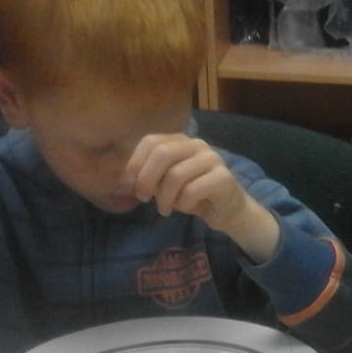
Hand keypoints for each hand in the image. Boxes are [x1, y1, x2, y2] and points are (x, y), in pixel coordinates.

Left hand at [124, 134, 279, 260]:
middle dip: (146, 179)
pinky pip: (192, 191)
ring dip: (164, 197)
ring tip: (164, 209)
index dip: (135, 163)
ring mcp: (212, 159)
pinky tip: (184, 208)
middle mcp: (197, 145)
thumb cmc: (194, 195)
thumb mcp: (166, 183)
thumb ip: (149, 176)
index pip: (151, 141)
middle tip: (143, 198)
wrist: (228, 210)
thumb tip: (123, 181)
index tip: (129, 185)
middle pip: (162, 153)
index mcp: (181, 141)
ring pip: (176, 175)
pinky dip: (182, 204)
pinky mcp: (223, 178)